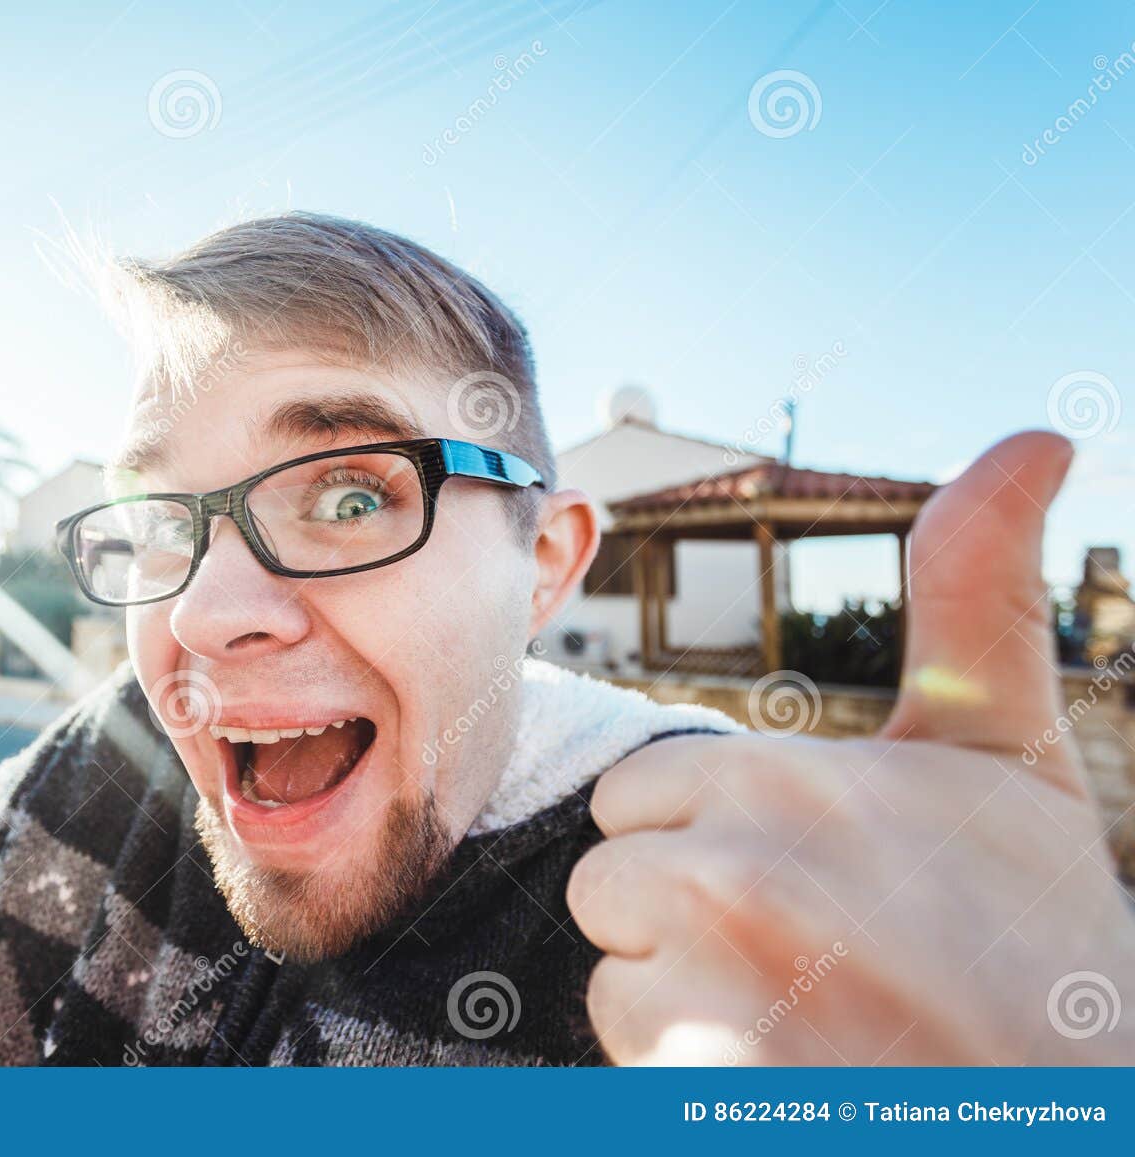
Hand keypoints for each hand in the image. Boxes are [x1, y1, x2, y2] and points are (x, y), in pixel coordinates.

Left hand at [568, 431, 1134, 1063]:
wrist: (1079, 1102)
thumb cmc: (1033, 931)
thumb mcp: (1007, 756)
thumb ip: (977, 597)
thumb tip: (1035, 439)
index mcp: (793, 779)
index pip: (642, 797)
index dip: (715, 841)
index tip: (815, 883)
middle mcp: (744, 873)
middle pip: (613, 883)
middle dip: (688, 920)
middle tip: (816, 960)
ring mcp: (723, 990)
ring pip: (615, 973)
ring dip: (689, 1004)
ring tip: (808, 1024)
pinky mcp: (709, 1089)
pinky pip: (629, 1059)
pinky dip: (690, 1080)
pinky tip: (793, 1081)